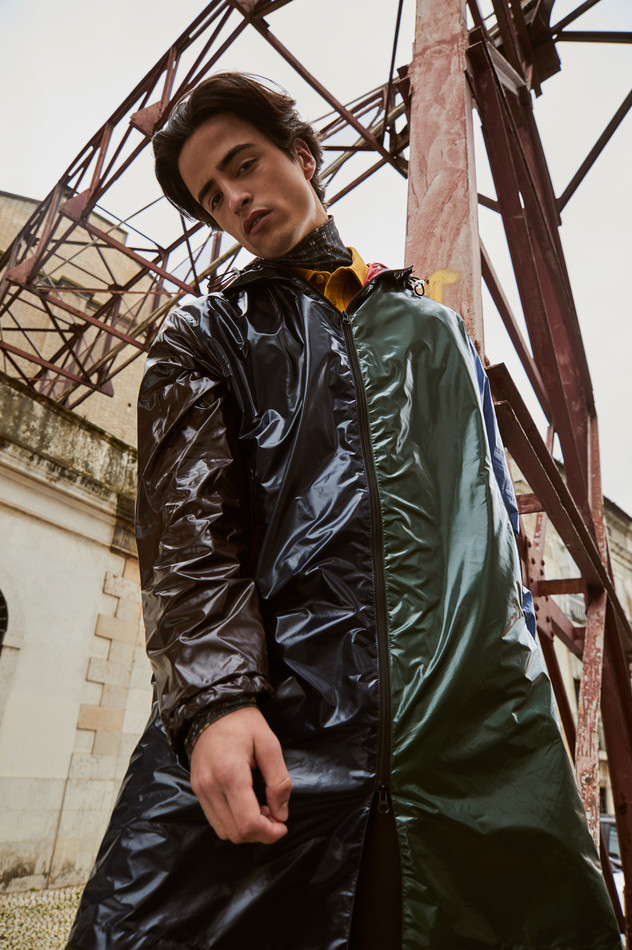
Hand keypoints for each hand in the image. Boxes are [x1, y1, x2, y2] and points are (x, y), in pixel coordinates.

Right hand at [190, 706, 291, 843]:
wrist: (213, 709)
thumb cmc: (244, 724)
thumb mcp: (270, 744)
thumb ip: (279, 781)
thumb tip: (281, 814)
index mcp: (230, 774)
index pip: (248, 823)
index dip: (269, 833)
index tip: (283, 825)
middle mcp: (210, 786)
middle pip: (236, 833)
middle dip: (260, 833)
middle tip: (275, 814)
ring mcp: (200, 790)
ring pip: (224, 831)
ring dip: (246, 829)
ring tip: (261, 809)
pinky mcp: (197, 790)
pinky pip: (215, 820)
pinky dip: (233, 821)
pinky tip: (246, 805)